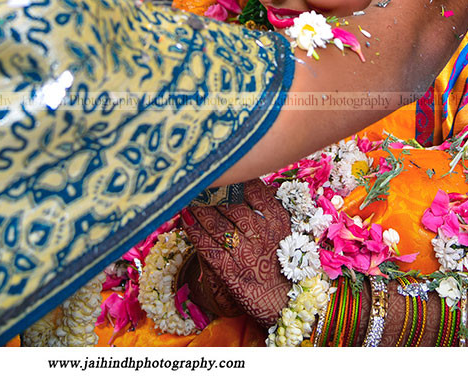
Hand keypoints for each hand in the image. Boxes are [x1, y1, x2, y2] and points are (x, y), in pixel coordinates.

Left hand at [181, 179, 290, 325]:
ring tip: (187, 193)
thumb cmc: (280, 260)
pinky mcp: (229, 271)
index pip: (253, 189)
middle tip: (197, 176)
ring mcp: (246, 253)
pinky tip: (184, 217)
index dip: (233, 176)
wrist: (282, 300)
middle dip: (212, 189)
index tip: (219, 167)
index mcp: (278, 220)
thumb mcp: (283, 230)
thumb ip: (266, 206)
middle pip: (231, 203)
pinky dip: (193, 230)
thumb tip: (242, 179)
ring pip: (216, 222)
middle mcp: (263, 234)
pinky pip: (207, 246)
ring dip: (198, 206)